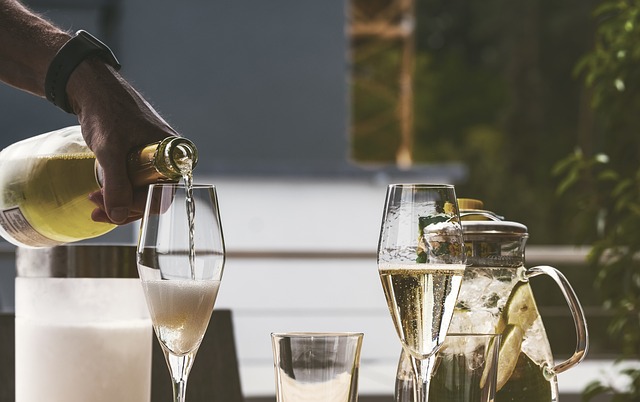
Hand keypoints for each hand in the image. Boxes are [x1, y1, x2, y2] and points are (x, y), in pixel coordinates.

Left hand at [67, 58, 179, 224]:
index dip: (138, 207)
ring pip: (142, 191)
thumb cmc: (106, 111)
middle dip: (124, 207)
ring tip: (93, 202)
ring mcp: (154, 158)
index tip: (112, 209)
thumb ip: (116, 185)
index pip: (164, 194)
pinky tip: (100, 194)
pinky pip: (135, 182)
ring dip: (119, 202)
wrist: (92, 88)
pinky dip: (118, 191)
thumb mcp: (110, 151)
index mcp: (173, 154)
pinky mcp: (140, 157)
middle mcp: (169, 158)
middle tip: (96, 209)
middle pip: (154, 196)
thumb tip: (117, 216)